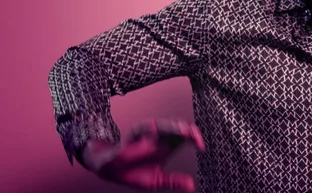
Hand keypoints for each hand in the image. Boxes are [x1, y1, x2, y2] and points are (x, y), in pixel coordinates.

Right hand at [80, 119, 205, 192]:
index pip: (184, 136)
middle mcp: (157, 138)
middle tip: (191, 134)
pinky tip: (153, 129)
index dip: (194, 137)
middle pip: (174, 127)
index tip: (201, 147)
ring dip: (169, 127)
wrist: (110, 172)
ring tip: (180, 130)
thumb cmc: (134, 173)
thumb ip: (174, 181)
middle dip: (184, 129)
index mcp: (166, 146)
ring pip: (159, 125)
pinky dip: (146, 129)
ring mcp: (144, 136)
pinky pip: (138, 131)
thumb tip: (191, 186)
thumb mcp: (157, 180)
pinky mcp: (130, 139)